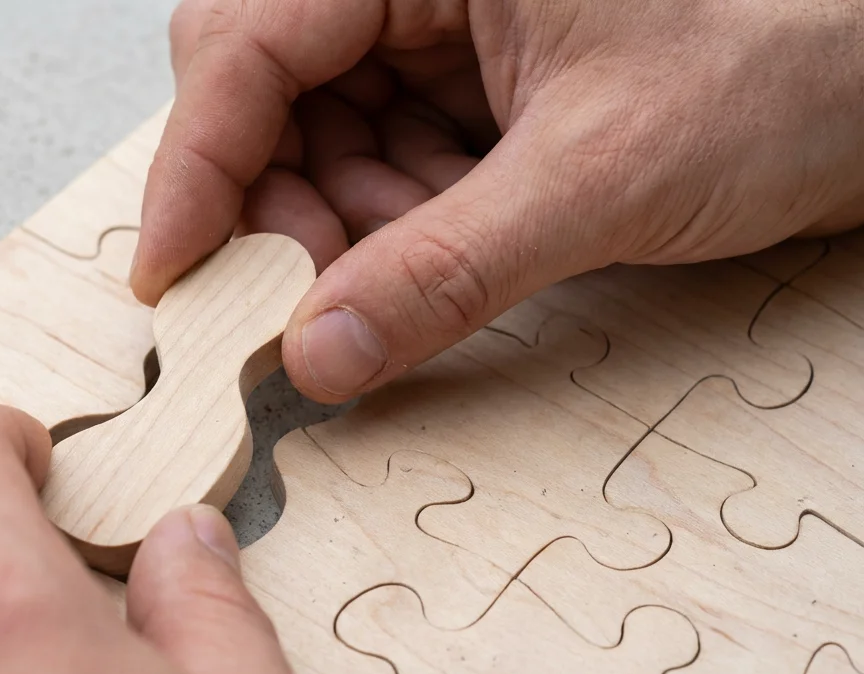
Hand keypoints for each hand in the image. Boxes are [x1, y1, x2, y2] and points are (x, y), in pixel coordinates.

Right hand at [132, 0, 863, 402]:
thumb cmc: (788, 64)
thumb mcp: (602, 174)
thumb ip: (445, 270)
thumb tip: (317, 352)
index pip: (250, 37)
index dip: (198, 160)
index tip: (174, 269)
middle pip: (264, 88)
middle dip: (274, 204)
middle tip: (294, 302)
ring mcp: (439, 27)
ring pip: (314, 135)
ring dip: (337, 229)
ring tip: (401, 278)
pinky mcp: (465, 84)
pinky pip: (376, 161)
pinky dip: (387, 227)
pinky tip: (437, 252)